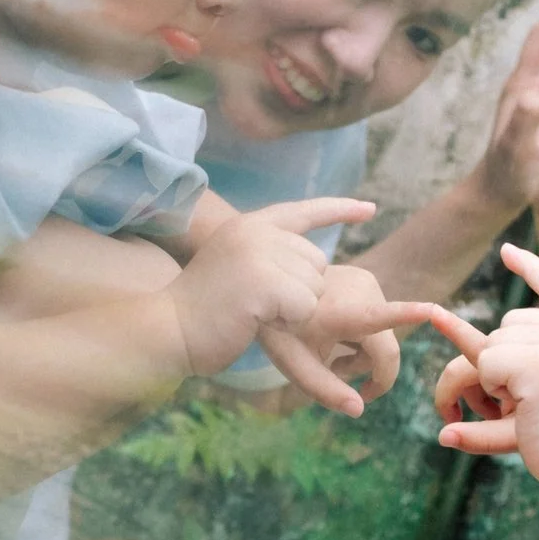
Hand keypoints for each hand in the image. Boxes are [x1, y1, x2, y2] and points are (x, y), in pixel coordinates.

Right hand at [163, 198, 371, 377]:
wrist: (168, 330)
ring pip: (314, 286)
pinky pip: (305, 306)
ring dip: (291, 310)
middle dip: (298, 292)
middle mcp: (255, 231)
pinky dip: (287, 322)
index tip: (369, 209)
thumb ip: (267, 256)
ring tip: (252, 312)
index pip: (304, 210)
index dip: (339, 210)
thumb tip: (311, 263)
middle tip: (256, 304)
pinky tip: (256, 320)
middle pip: (316, 262)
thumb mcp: (234, 268)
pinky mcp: (264, 281)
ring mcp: (259, 253)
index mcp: (248, 225)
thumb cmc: (201, 311)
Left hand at [255, 264, 444, 416]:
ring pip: (382, 333)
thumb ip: (326, 391)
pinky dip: (361, 333)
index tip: (433, 311)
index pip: (383, 317)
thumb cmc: (279, 329)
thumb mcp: (296, 367)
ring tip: (330, 350)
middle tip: (335, 371)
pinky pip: (377, 316)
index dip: (410, 315)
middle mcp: (364, 292)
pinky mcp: (367, 278)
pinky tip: (334, 330)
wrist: (269, 285)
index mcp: (346, 312)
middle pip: (384, 347)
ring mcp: (367, 282)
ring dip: (362, 351)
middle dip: (366, 368)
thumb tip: (359, 410)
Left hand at [431, 245, 538, 482]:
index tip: (507, 252)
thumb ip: (529, 357)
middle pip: (509, 323)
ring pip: (494, 343)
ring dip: (499, 379)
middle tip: (527, 401)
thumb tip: (470, 337)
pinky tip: (522, 407)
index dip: (531, 268)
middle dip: (503, 360)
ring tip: (531, 406)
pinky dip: (492, 389)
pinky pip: (486, 363)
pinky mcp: (533, 362)